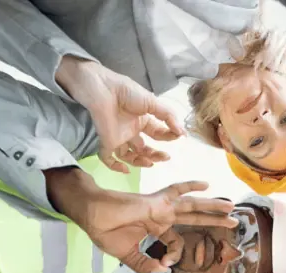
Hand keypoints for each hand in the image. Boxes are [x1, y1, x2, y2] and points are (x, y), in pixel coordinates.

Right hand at [48, 169, 237, 272]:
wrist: (91, 214)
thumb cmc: (105, 232)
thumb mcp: (127, 255)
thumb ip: (144, 264)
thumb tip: (162, 271)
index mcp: (156, 230)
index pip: (176, 244)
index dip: (174, 256)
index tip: (164, 263)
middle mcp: (162, 218)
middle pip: (194, 219)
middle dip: (214, 221)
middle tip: (234, 223)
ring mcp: (161, 208)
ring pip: (192, 206)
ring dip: (212, 207)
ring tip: (231, 208)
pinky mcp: (156, 202)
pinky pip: (176, 191)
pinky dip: (190, 187)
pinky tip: (205, 184)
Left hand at [56, 56, 183, 172]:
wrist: (103, 90)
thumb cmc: (127, 93)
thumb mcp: (152, 102)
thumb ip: (168, 116)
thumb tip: (182, 132)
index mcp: (142, 120)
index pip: (157, 134)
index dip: (167, 137)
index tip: (177, 137)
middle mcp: (131, 131)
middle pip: (145, 149)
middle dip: (156, 154)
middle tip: (165, 157)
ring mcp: (118, 137)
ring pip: (130, 156)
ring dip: (141, 162)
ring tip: (150, 162)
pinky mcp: (106, 142)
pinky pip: (108, 159)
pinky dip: (115, 167)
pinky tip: (126, 170)